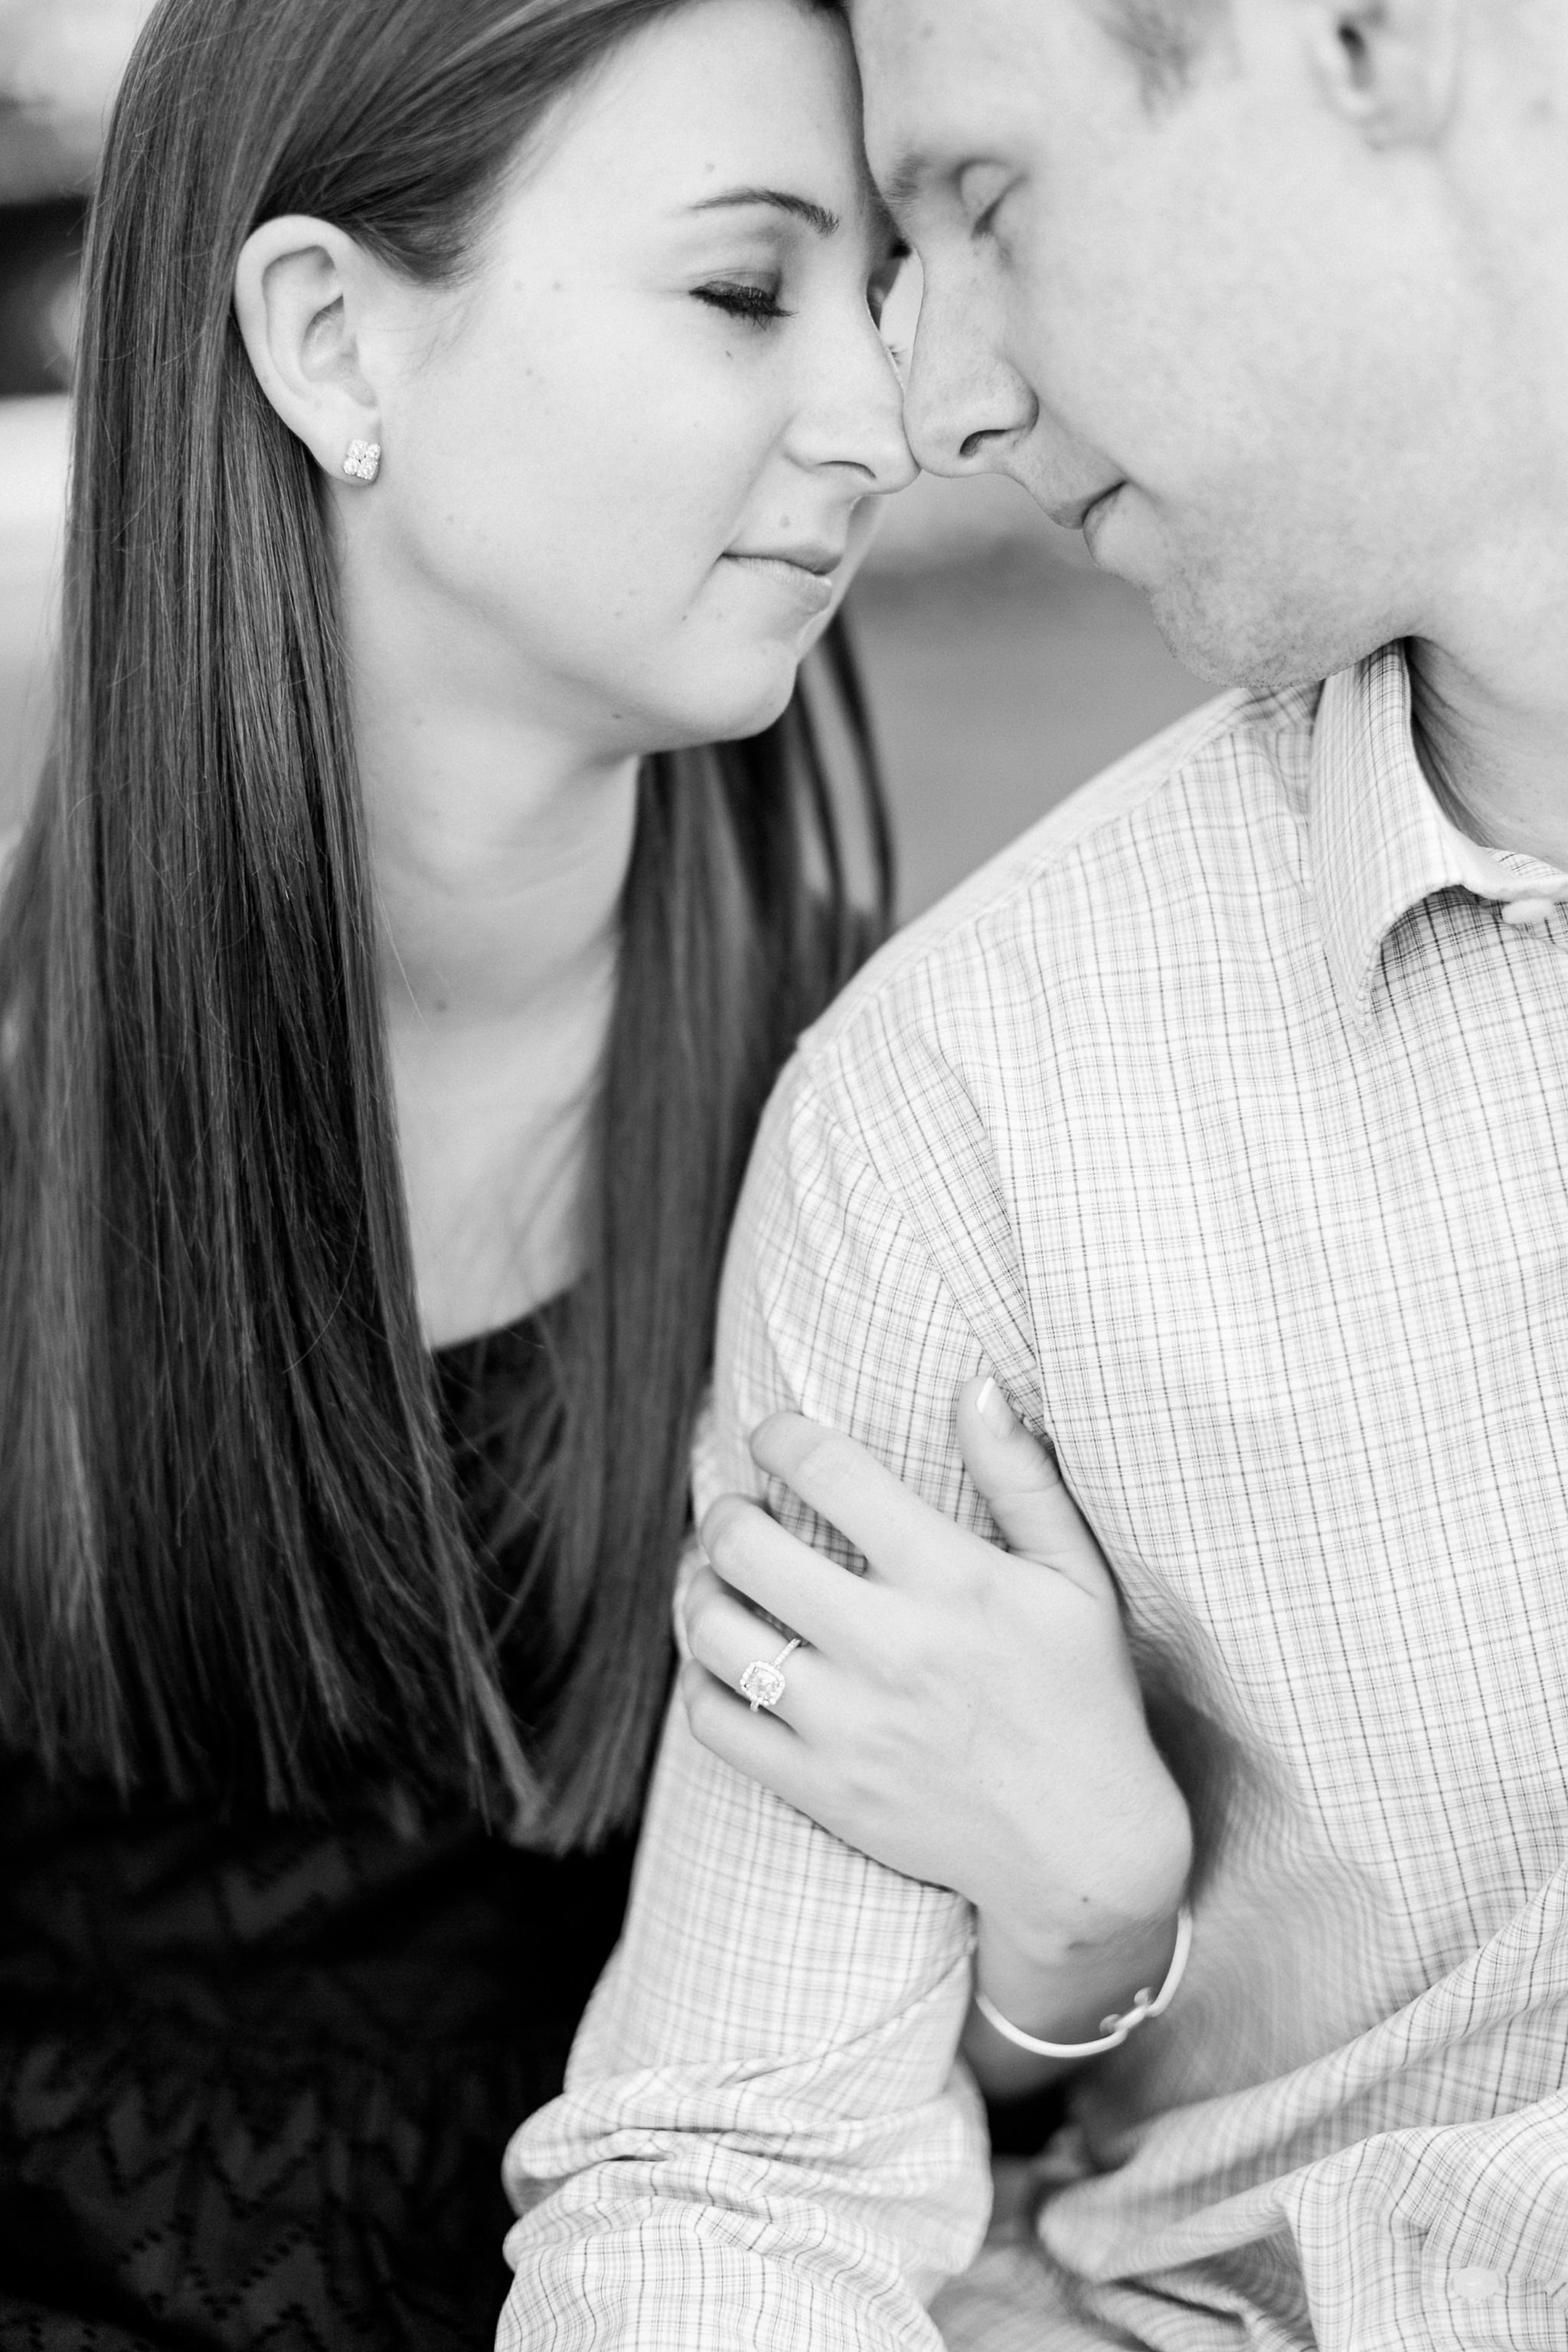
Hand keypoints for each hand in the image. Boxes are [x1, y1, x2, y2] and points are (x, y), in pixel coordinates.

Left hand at [682, 1378, 1192, 1987]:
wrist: (1083, 1853)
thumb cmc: (1083, 1698)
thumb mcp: (1076, 1577)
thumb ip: (1022, 1476)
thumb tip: (977, 1384)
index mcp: (952, 1579)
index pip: (829, 1473)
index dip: (780, 1436)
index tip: (772, 1435)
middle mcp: (890, 1647)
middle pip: (746, 1546)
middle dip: (726, 1511)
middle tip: (738, 1510)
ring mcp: (847, 1724)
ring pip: (714, 1632)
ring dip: (699, 1588)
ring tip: (717, 1577)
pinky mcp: (821, 1789)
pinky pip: (715, 1722)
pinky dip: (702, 1680)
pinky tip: (727, 1658)